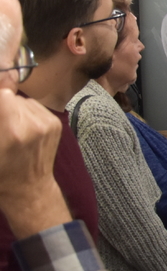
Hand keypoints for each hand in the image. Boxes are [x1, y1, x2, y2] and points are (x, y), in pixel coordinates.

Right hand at [0, 89, 69, 236]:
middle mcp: (34, 125)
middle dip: (2, 107)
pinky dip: (26, 112)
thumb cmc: (2, 171)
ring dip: (14, 109)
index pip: (3, 95)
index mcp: (13, 132)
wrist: (29, 188)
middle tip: (2, 127)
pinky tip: (23, 128)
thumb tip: (6, 82)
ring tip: (11, 129)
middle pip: (11, 97)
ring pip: (23, 100)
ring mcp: (48, 123)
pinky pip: (35, 106)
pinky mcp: (56, 123)